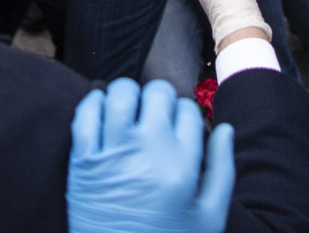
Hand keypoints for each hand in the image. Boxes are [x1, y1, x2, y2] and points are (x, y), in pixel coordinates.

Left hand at [68, 78, 234, 232]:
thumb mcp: (208, 216)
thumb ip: (222, 169)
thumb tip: (225, 128)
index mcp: (182, 165)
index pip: (188, 110)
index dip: (186, 112)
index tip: (179, 124)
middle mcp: (148, 152)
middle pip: (156, 93)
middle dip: (160, 97)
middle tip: (156, 113)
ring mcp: (112, 155)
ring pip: (120, 93)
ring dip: (128, 94)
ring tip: (130, 109)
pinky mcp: (83, 163)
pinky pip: (85, 114)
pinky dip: (94, 103)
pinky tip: (103, 112)